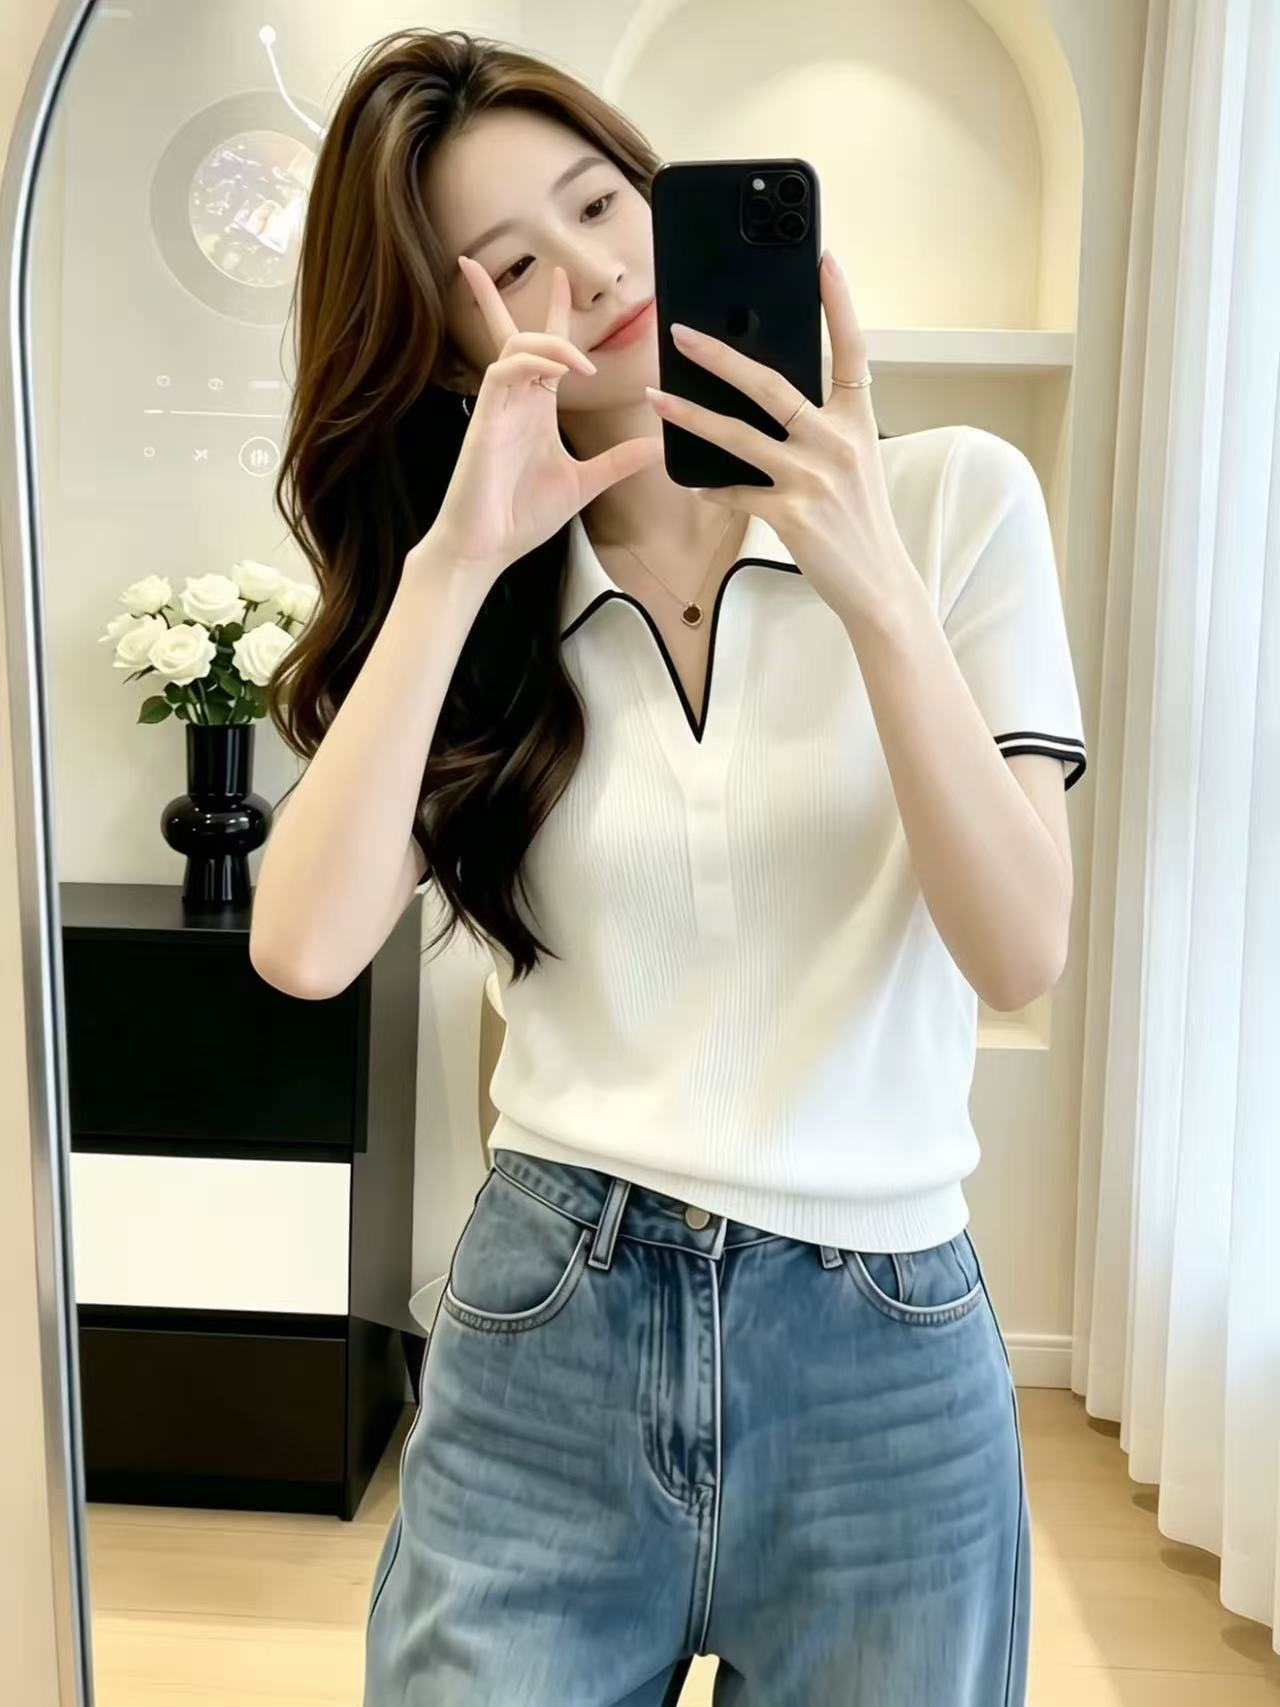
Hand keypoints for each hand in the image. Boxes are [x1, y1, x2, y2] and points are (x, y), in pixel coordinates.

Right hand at [424, 258, 663, 586]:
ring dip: (551, 342)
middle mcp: (516, 402)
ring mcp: (499, 409)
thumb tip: (656, 446)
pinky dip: (532, 362)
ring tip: (581, 364)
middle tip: (553, 271)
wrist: (487, 548)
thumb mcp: (584, 484)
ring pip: (516, 346)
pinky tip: (558, 372)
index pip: (546, 350)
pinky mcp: (485, 421)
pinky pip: (503, 371)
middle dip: (523, 299)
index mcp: (537, 411)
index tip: (564, 280)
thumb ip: (618, 462)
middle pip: (516, 333)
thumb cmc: (522, 517)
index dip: (555, 313)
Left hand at [644, 248, 915, 630]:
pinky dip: (712, 487)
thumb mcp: (854, 462)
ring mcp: (813, 477)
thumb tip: (770, 396)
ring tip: (656, 397)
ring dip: (691, 414)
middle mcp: (837, 442)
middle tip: (681, 332)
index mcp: (857, 421)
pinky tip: (691, 480)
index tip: (824, 258)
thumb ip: (820, 427)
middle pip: (771, 384)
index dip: (839, 302)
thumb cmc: (860, 520)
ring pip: (738, 435)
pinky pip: (736, 492)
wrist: (877, 583)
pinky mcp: (791, 514)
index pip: (852, 349)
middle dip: (720, 355)